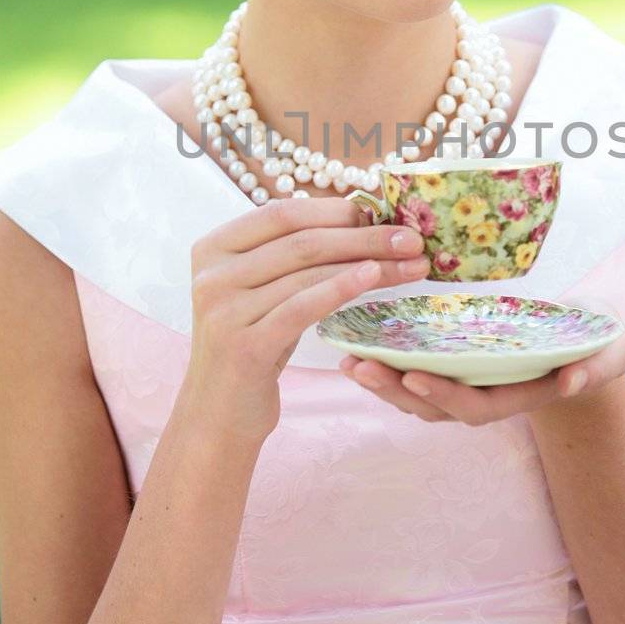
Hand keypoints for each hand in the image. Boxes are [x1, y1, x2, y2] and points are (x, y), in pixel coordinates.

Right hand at [183, 196, 428, 442]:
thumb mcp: (266, 293)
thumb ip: (294, 257)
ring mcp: (223, 311)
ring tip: (412, 264)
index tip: (385, 213)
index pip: (283, 214)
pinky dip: (342, 288)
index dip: (337, 210)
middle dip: (364, 235)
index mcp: (214, 248)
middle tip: (412, 238)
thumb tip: (363, 218)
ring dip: (369, 263)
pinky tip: (375, 278)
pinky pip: (302, 308)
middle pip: (302, 241)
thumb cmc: (254, 344)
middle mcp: (212, 275)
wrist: (220, 414)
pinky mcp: (243, 346)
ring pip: (308, 272)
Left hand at [337, 319, 624, 425]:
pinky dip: (388, 366)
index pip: (474, 406)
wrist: (588, 343)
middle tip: (359, 367)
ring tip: (348, 361)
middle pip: (433, 406)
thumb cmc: (600, 344)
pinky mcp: (457, 369)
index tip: (413, 377)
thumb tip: (571, 381)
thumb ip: (596, 367)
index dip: (443, 395)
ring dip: (382, 382)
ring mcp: (469, 386)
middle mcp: (488, 397)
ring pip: (417, 395)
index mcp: (519, 395)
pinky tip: (359, 347)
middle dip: (395, 390)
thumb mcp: (610, 352)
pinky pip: (416, 375)